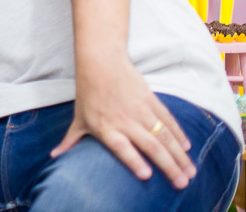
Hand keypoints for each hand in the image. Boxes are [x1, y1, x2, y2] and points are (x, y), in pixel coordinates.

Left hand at [52, 59, 194, 188]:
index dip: (133, 161)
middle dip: (168, 166)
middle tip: (182, 183)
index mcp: (105, 127)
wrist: (100, 61)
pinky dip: (179, 134)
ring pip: (164, 136)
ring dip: (180, 154)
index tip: (146, 176)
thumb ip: (71, 140)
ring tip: (191, 172)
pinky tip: (187, 147)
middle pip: (150, 146)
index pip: (121, 148)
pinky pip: (167, 120)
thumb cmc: (87, 92)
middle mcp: (124, 120)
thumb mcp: (78, 118)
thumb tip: (55, 156)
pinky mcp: (150, 99)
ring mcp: (140, 109)